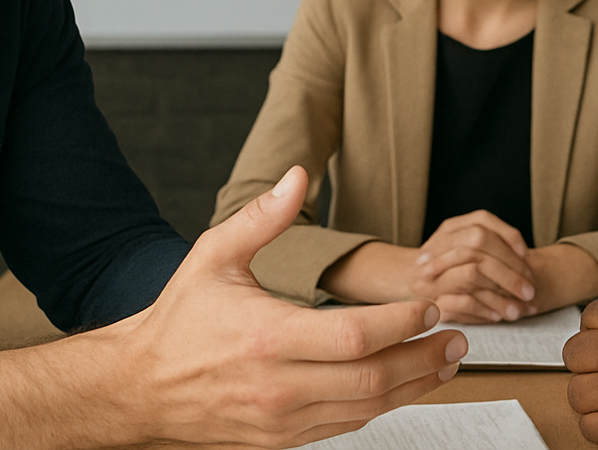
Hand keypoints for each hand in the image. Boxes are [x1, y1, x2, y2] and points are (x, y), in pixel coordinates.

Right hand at [119, 166, 469, 446]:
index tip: (432, 305)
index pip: (356, 337)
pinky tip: (402, 384)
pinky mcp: (280, 442)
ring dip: (414, 387)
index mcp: (268, 337)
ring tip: (445, 362)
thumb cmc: (179, 321)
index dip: (404, 323)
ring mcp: (281, 421)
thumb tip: (299, 174)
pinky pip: (344, 427)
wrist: (138, 388)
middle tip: (458, 338)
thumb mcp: (214, 256)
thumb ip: (263, 216)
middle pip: (372, 379)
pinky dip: (379, 406)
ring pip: (365, 410)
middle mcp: (278, 387)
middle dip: (425, 359)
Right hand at [413, 210, 537, 322]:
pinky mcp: (430, 296)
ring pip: (472, 272)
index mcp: (451, 227)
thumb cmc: (444, 267)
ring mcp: (432, 268)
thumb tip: (530, 260)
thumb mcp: (463, 248)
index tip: (527, 256)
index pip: (483, 221)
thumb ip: (489, 247)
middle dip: (511, 270)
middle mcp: (440, 242)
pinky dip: (483, 309)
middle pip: (480, 245)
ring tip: (519, 309)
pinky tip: (497, 317)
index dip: (508, 236)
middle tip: (530, 292)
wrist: (406, 280)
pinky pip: (461, 300)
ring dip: (500, 293)